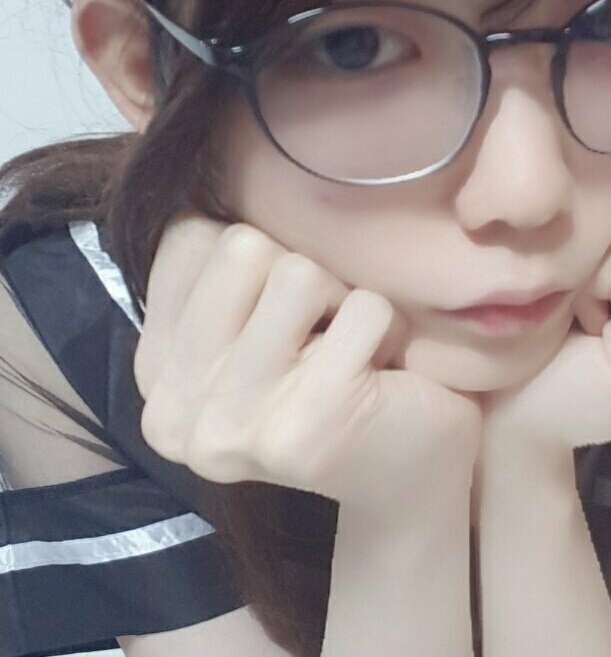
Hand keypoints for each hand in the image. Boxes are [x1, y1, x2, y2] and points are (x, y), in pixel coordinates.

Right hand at [132, 212, 483, 518]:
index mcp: (155, 380)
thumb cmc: (336, 378)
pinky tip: (380, 376)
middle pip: (241, 247)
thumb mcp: (256, 327)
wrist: (409, 479)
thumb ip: (218, 274)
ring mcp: (238, 424)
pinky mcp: (311, 426)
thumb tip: (203, 177)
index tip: (278, 318)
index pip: (189, 238)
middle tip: (322, 332)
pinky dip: (387, 328)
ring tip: (350, 351)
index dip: (257, 256)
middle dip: (303, 271)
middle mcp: (177, 413)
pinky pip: (362, 309)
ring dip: (344, 299)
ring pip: (298, 272)